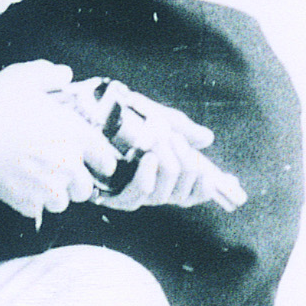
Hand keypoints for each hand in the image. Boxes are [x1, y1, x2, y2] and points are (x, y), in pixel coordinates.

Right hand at [0, 61, 116, 221]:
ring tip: (39, 183)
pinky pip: (35, 211)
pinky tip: (20, 189)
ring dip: (54, 195)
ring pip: (61, 203)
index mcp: (75, 134)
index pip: (105, 158)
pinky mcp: (24, 202)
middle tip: (62, 173)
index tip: (100, 164)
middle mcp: (68, 165)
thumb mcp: (26, 76)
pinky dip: (30, 203)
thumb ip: (50, 75)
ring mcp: (47, 187)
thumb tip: (63, 75)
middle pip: (85, 188)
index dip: (103, 162)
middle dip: (76, 183)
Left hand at [71, 80, 247, 212]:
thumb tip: (207, 139)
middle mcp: (152, 189)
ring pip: (164, 194)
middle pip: (182, 193)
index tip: (214, 177)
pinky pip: (138, 194)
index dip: (205, 190)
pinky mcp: (113, 194)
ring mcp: (133, 193)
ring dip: (168, 166)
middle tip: (176, 141)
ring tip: (160, 144)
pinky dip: (147, 176)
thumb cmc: (124, 116)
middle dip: (186, 165)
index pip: (192, 193)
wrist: (90, 110)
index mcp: (165, 175)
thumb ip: (183, 128)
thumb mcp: (159, 117)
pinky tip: (147, 158)